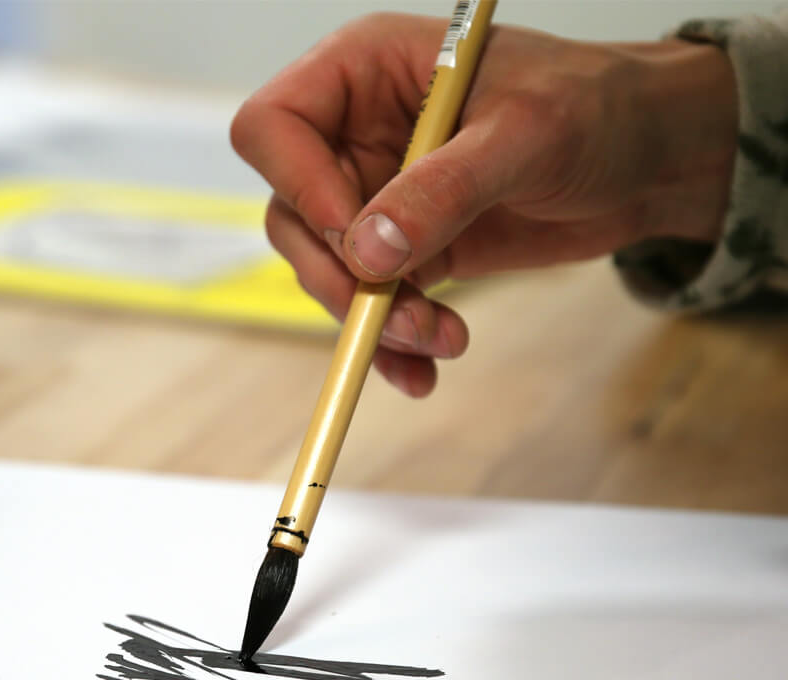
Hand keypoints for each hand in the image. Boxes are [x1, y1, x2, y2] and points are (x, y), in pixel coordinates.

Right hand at [231, 16, 736, 396]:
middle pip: (293, 217)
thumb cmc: (597, 108)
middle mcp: (356, 135)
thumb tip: (365, 250)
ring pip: (330, 274)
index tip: (357, 240)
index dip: (299, 188)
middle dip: (342, 279)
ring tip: (443, 341)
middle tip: (400, 315)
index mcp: (365, 71)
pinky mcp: (405, 251)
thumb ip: (442, 190)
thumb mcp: (525, 136)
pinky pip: (371, 307)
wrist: (645, 161)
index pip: (274, 127)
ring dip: (374, 322)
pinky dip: (391, 346)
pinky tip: (424, 369)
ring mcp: (377, 198)